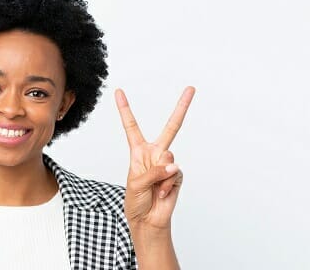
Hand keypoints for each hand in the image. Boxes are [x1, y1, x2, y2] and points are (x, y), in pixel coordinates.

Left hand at [118, 86, 194, 230]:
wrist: (147, 220)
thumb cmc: (136, 201)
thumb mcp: (136, 183)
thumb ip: (153, 171)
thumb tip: (173, 165)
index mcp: (138, 151)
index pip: (132, 126)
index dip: (125, 109)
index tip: (118, 92)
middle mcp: (155, 153)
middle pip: (171, 127)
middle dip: (181, 107)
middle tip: (191, 88)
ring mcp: (168, 164)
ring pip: (169, 157)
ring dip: (160, 175)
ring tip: (153, 188)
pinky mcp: (177, 176)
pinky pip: (175, 174)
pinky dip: (166, 185)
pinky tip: (161, 193)